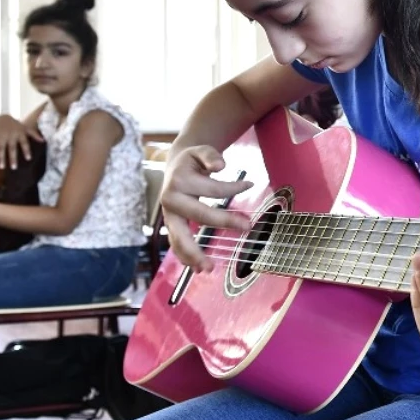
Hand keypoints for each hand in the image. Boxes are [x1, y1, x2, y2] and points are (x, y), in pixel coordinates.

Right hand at [0, 114, 42, 169]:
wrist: (2, 118)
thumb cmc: (16, 125)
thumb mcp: (25, 128)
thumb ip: (34, 134)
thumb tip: (44, 141)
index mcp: (19, 134)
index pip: (24, 143)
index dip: (26, 150)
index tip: (28, 158)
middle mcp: (10, 136)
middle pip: (12, 148)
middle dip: (12, 157)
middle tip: (14, 168)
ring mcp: (1, 137)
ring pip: (1, 148)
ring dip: (0, 158)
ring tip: (2, 167)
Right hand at [161, 146, 253, 270]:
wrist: (173, 166)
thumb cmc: (191, 161)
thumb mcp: (200, 151)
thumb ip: (210, 155)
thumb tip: (221, 165)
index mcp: (179, 182)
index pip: (213, 189)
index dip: (234, 187)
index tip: (250, 184)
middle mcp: (171, 200)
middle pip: (199, 215)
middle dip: (223, 222)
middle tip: (247, 228)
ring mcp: (169, 216)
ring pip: (180, 238)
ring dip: (193, 254)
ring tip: (207, 269)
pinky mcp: (172, 226)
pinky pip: (176, 244)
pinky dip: (185, 257)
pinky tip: (195, 268)